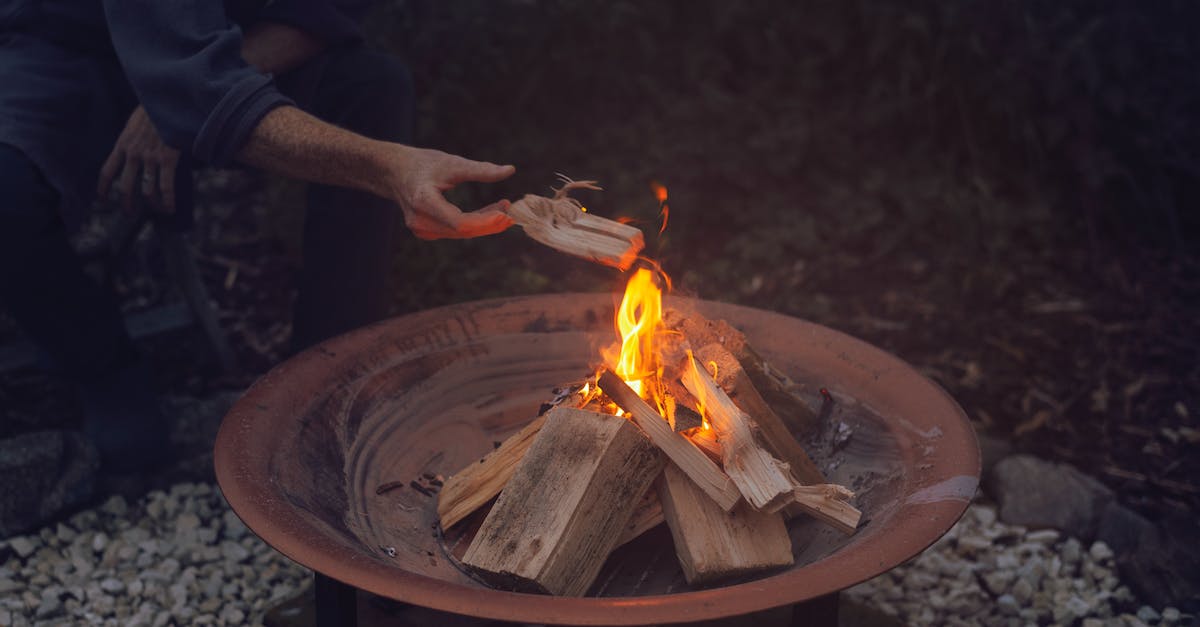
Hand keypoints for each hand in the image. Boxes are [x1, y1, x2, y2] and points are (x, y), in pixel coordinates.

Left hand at [98, 106, 180, 211]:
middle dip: (127, 204)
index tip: (102, 199)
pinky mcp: (166, 159)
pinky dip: (167, 200)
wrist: (165, 98)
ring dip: (152, 204)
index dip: (103, 188)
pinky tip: (170, 208)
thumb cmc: (155, 108)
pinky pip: (165, 186)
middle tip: (129, 214)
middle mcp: (132, 154)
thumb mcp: (136, 123)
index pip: (106, 171)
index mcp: (122, 144)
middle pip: (125, 187)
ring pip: (146, 190)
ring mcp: (149, 158)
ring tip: (159, 211)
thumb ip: (134, 138)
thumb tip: (138, 147)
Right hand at [386, 146, 515, 239]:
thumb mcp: (453, 163)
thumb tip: (511, 170)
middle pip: (463, 231)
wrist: (393, 171)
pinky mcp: (426, 232)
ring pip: (462, 233)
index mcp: (424, 202)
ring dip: (485, 223)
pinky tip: (491, 213)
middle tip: (511, 212)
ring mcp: (422, 230)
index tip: (506, 213)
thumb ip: (481, 170)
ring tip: (503, 207)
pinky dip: (474, 224)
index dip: (485, 221)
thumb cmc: (422, 164)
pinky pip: (456, 231)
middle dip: (489, 223)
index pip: (460, 223)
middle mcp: (420, 221)